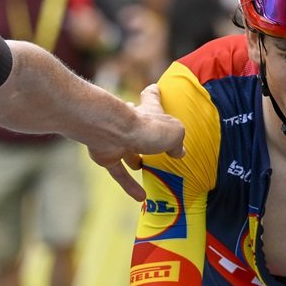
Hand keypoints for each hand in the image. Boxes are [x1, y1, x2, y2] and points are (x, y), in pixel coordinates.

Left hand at [88, 84, 184, 200]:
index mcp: (149, 111)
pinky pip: (119, 172)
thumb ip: (177, 142)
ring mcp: (117, 138)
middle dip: (143, 129)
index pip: (152, 98)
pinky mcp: (106, 155)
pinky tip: (141, 197)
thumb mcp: (174, 132)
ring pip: (126, 149)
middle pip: (138, 123)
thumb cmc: (146, 126)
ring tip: (143, 167)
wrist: (111, 132)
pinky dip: (129, 184)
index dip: (154, 94)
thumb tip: (179, 152)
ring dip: (133, 158)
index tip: (154, 89)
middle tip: (151, 141)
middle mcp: (132, 122)